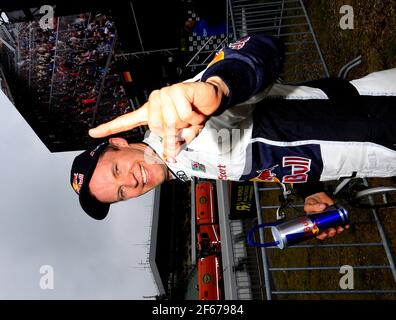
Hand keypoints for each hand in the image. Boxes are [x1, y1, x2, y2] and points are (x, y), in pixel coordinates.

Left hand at [89, 77, 228, 160]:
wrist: (210, 97)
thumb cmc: (195, 114)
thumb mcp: (184, 133)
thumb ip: (174, 143)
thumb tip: (170, 155)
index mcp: (151, 112)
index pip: (127, 121)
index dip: (109, 128)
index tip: (93, 133)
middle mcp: (154, 102)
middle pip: (157, 128)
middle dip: (175, 132)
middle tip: (185, 124)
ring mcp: (163, 94)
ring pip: (170, 122)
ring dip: (185, 124)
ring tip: (191, 115)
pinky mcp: (175, 90)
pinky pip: (182, 114)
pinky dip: (192, 117)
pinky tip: (194, 109)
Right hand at [304, 192, 349, 239]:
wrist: (317, 195)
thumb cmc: (311, 202)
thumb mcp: (309, 205)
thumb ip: (314, 206)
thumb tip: (322, 207)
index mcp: (315, 223)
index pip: (318, 233)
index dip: (321, 236)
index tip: (324, 234)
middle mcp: (323, 223)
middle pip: (328, 232)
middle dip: (331, 233)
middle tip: (332, 230)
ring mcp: (330, 220)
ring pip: (335, 229)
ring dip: (338, 230)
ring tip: (339, 228)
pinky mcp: (335, 215)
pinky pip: (341, 222)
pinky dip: (344, 224)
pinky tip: (345, 224)